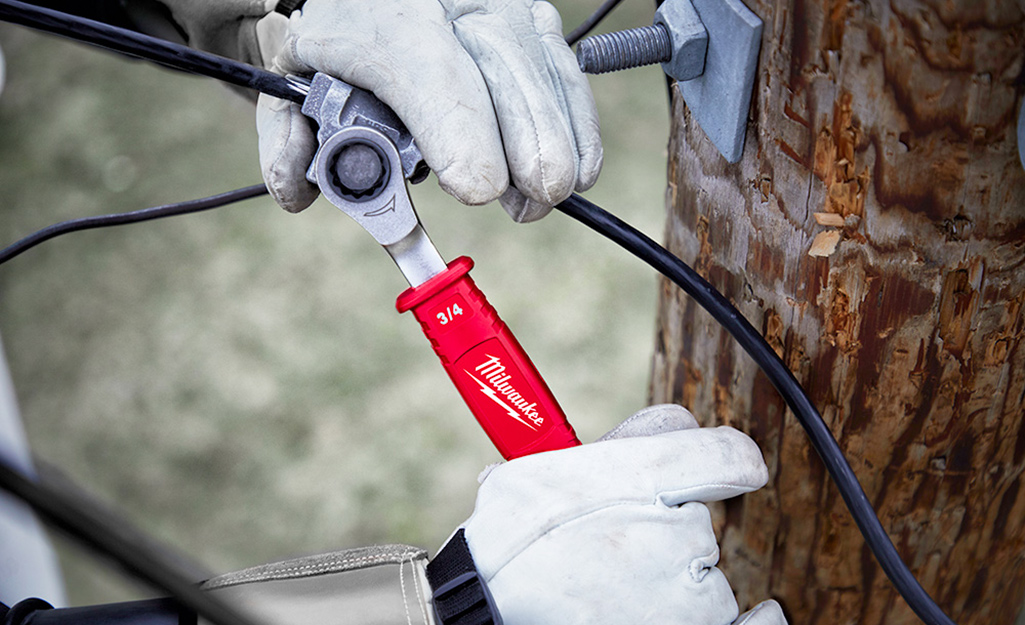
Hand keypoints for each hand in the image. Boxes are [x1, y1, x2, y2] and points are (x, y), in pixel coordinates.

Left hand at [256, 0, 601, 220]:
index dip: (459, 131)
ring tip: (541, 198)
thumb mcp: (292, 77)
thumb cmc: (336, 32)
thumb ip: (290, 135)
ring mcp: (497, 1)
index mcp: (376, 13)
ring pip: (542, 67)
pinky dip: (577, 124)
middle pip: (500, 66)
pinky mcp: (532, 16)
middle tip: (526, 206)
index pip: (425, 68)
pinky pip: (567, 70)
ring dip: (556, 143)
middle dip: (526, 146)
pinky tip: (576, 169)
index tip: (476, 189)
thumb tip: (295, 193)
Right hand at [457, 404, 787, 624]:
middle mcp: (676, 534)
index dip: (728, 463)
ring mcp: (688, 597)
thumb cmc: (510, 541)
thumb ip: (623, 438)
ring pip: (708, 576)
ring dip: (678, 582)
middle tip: (611, 548)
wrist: (490, 607)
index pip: (724, 457)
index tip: (739, 471)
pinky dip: (759, 624)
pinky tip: (765, 617)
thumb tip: (678, 425)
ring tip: (615, 591)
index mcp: (640, 477)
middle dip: (665, 530)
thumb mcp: (546, 462)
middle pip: (699, 523)